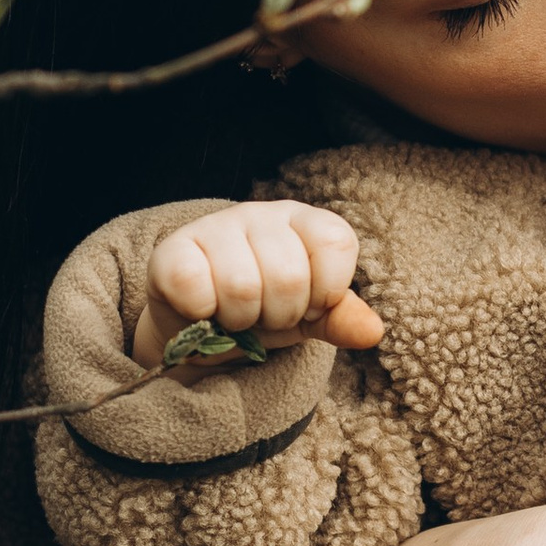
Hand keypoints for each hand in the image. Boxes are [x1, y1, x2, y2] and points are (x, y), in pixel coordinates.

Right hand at [131, 202, 383, 370]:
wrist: (201, 325)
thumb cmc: (264, 310)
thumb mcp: (309, 317)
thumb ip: (341, 318)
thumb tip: (373, 331)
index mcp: (303, 221)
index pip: (336, 243)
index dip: (327, 291)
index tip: (310, 307)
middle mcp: (260, 213)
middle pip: (290, 275)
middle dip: (281, 315)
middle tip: (266, 316)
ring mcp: (215, 227)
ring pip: (242, 286)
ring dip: (242, 320)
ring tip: (237, 316)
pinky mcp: (172, 250)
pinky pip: (194, 285)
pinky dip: (203, 313)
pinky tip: (204, 310)